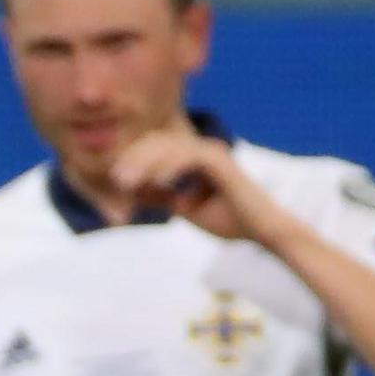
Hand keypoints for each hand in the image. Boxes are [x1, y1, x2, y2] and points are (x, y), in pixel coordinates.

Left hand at [110, 126, 298, 248]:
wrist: (260, 232)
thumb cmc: (228, 221)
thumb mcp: (184, 208)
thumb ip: (161, 196)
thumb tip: (132, 190)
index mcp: (194, 158)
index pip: (158, 149)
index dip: (135, 161)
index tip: (115, 180)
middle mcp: (203, 150)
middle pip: (160, 143)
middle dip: (134, 160)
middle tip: (115, 179)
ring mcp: (212, 152)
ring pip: (170, 147)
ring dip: (145, 164)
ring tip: (126, 181)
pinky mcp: (220, 161)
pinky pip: (188, 158)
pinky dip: (170, 168)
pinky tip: (156, 183)